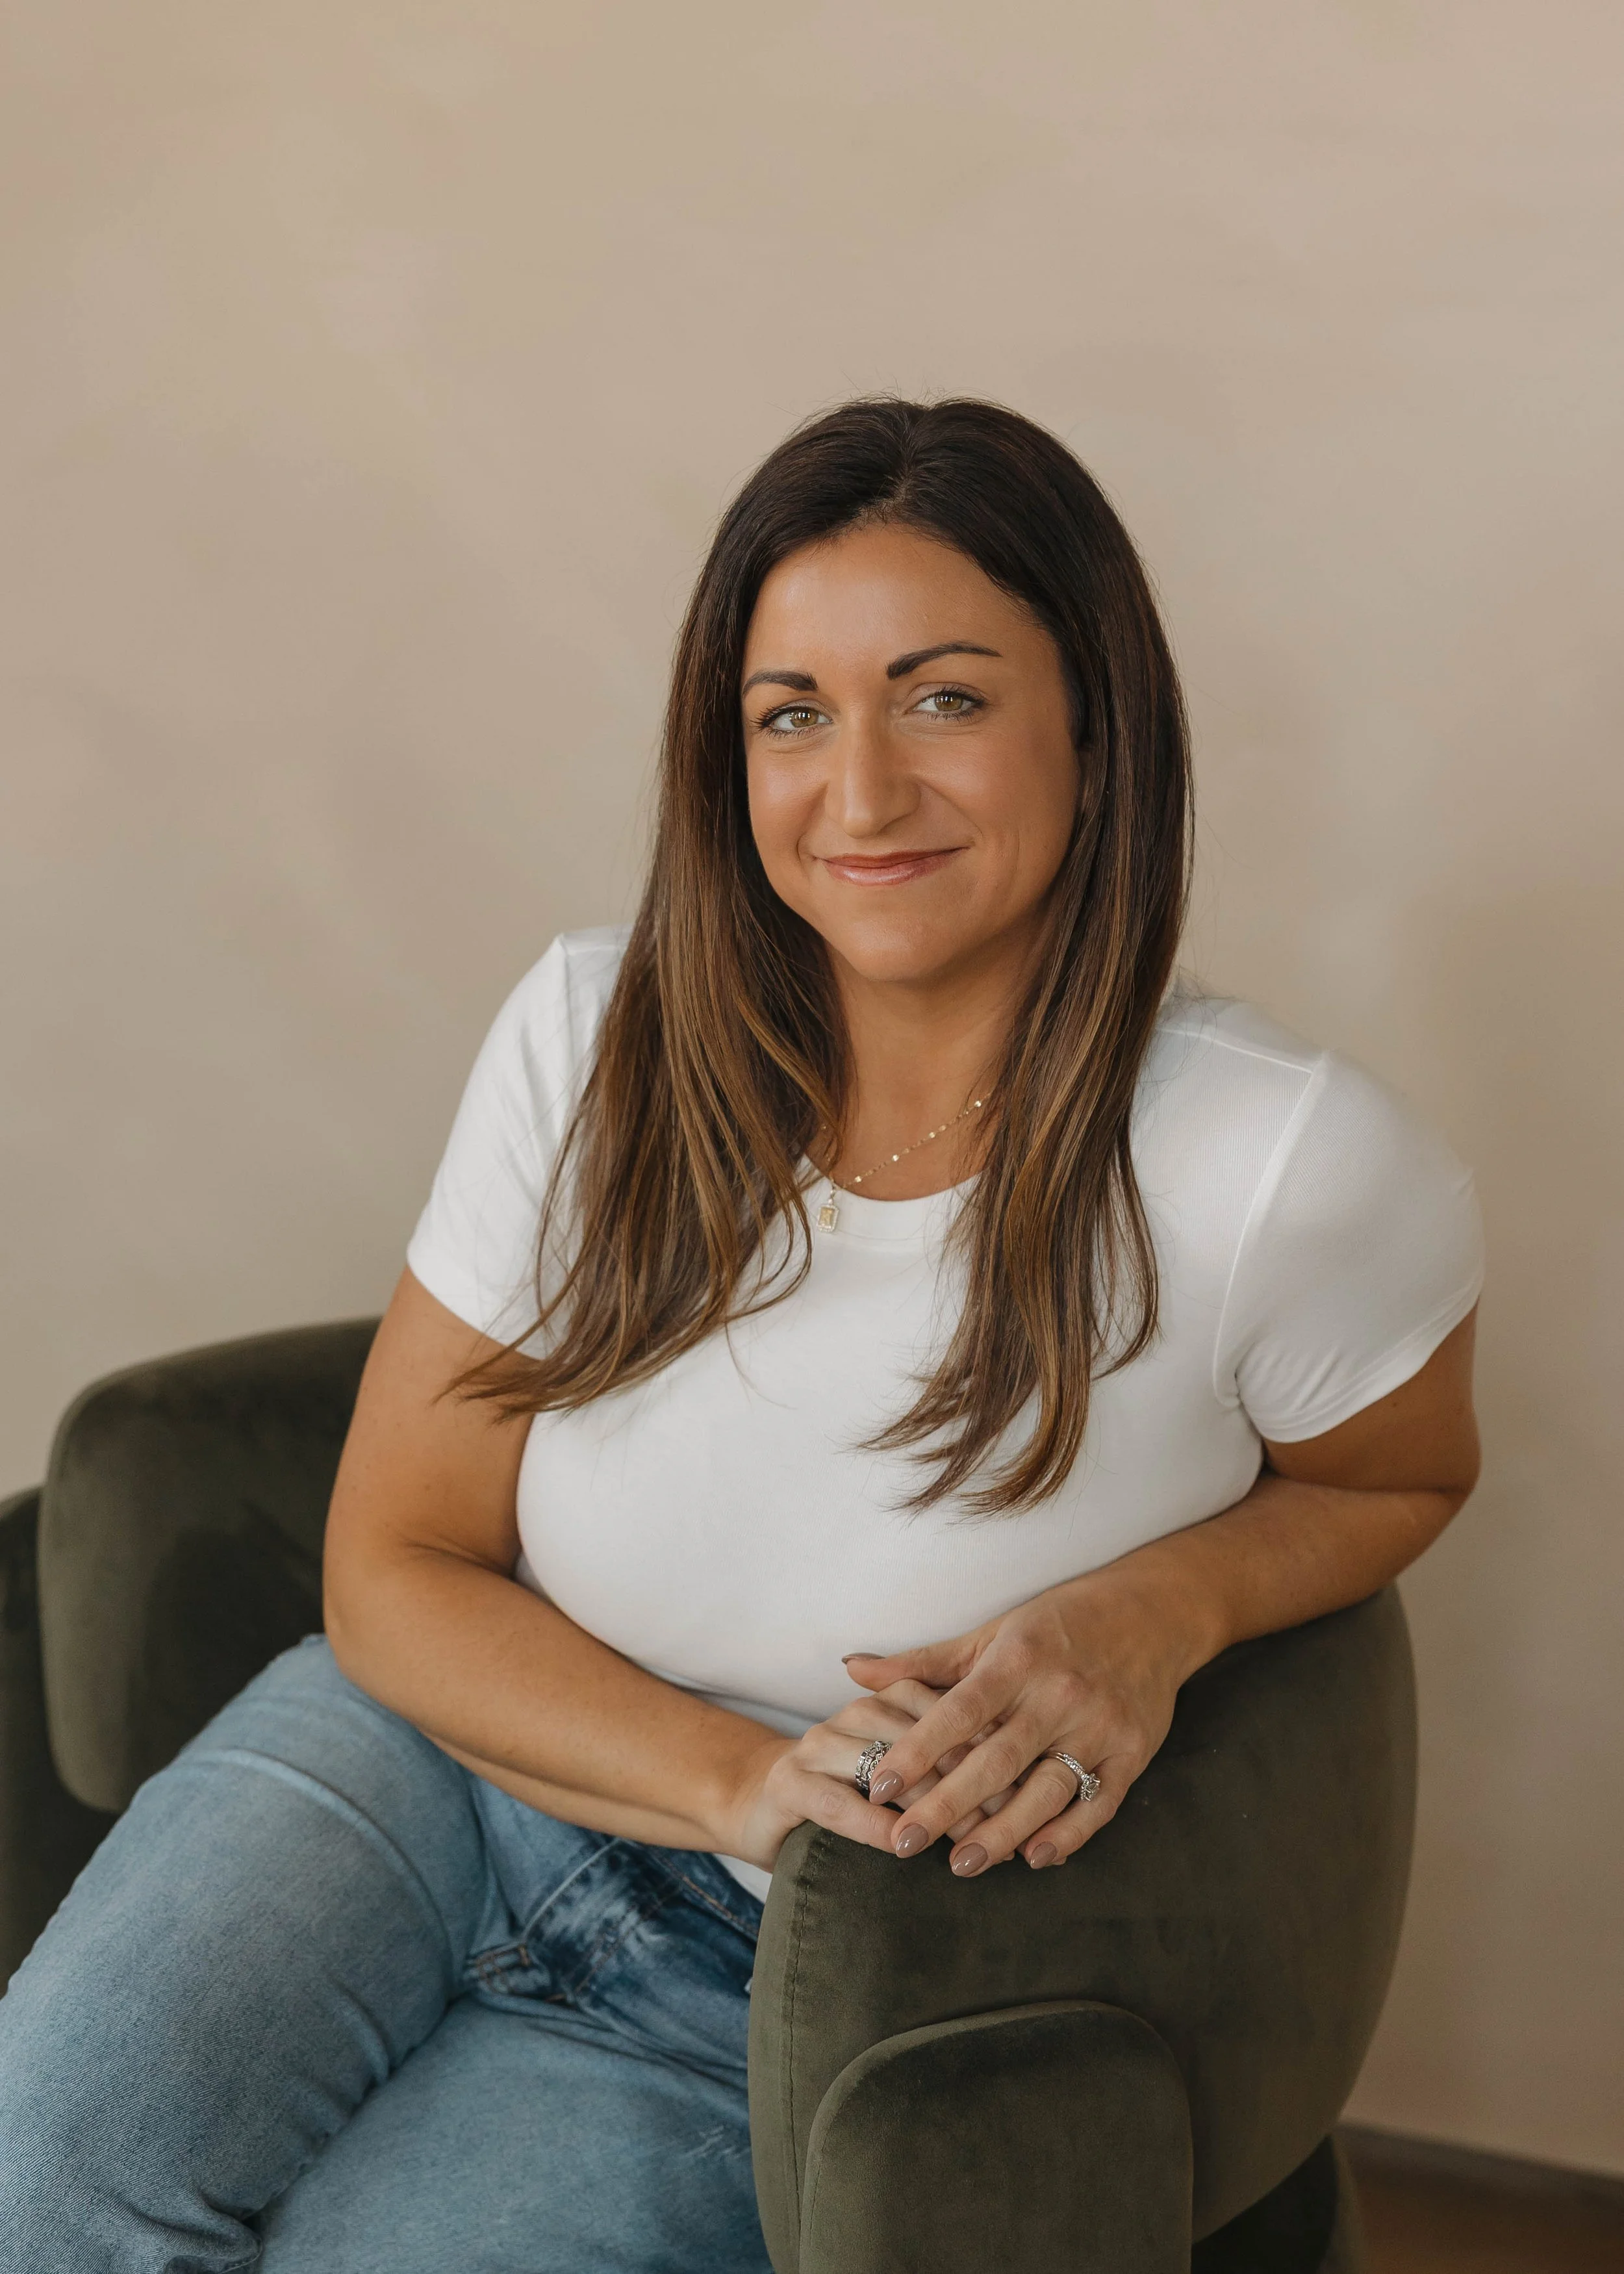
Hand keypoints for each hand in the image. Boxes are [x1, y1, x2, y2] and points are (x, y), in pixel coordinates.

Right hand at [720, 1681, 1018, 1871]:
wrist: (755, 1800)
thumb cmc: (848, 1793)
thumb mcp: (902, 1776)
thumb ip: (952, 1776)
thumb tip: (1029, 1807)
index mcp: (888, 1700)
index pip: (951, 1711)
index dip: (994, 1748)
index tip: (1034, 1787)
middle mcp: (855, 1712)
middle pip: (926, 1737)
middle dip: (973, 1781)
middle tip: (1012, 1820)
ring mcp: (819, 1745)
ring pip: (886, 1764)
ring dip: (929, 1804)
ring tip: (967, 1840)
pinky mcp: (789, 1783)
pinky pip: (838, 1801)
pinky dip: (872, 1824)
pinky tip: (902, 1847)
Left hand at [843, 1564, 1206, 1877]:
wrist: (1153, 1613)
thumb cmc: (1059, 1623)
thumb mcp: (992, 1633)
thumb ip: (923, 1662)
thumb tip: (851, 1668)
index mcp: (1018, 1659)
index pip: (959, 1712)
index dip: (918, 1749)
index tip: (880, 1785)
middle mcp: (1059, 1694)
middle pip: (997, 1759)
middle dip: (948, 1805)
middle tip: (904, 1844)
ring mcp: (1100, 1726)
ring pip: (1046, 1789)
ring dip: (1004, 1832)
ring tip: (962, 1865)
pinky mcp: (1133, 1752)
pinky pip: (1099, 1802)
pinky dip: (1069, 1834)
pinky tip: (1035, 1858)